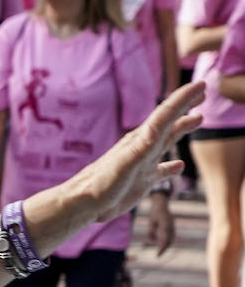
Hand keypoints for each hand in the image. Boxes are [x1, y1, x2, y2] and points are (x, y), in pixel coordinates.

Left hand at [74, 82, 202, 224]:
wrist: (84, 202)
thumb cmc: (102, 182)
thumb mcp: (128, 160)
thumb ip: (143, 144)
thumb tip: (159, 126)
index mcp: (141, 139)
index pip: (167, 113)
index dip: (184, 98)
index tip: (201, 84)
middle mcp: (143, 148)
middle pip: (169, 123)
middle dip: (185, 107)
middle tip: (202, 93)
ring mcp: (143, 164)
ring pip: (167, 142)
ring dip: (182, 130)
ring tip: (197, 119)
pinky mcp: (140, 181)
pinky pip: (161, 170)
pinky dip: (171, 167)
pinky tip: (179, 165)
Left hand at [145, 191, 174, 255]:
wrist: (161, 204)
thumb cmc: (154, 212)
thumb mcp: (150, 222)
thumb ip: (151, 231)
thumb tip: (152, 240)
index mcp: (165, 226)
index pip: (165, 240)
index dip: (162, 248)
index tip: (158, 254)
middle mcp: (171, 227)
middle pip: (169, 241)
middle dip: (164, 249)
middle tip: (158, 255)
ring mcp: (173, 227)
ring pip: (171, 239)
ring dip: (167, 245)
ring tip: (160, 251)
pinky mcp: (172, 227)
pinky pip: (171, 236)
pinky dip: (168, 241)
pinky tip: (163, 244)